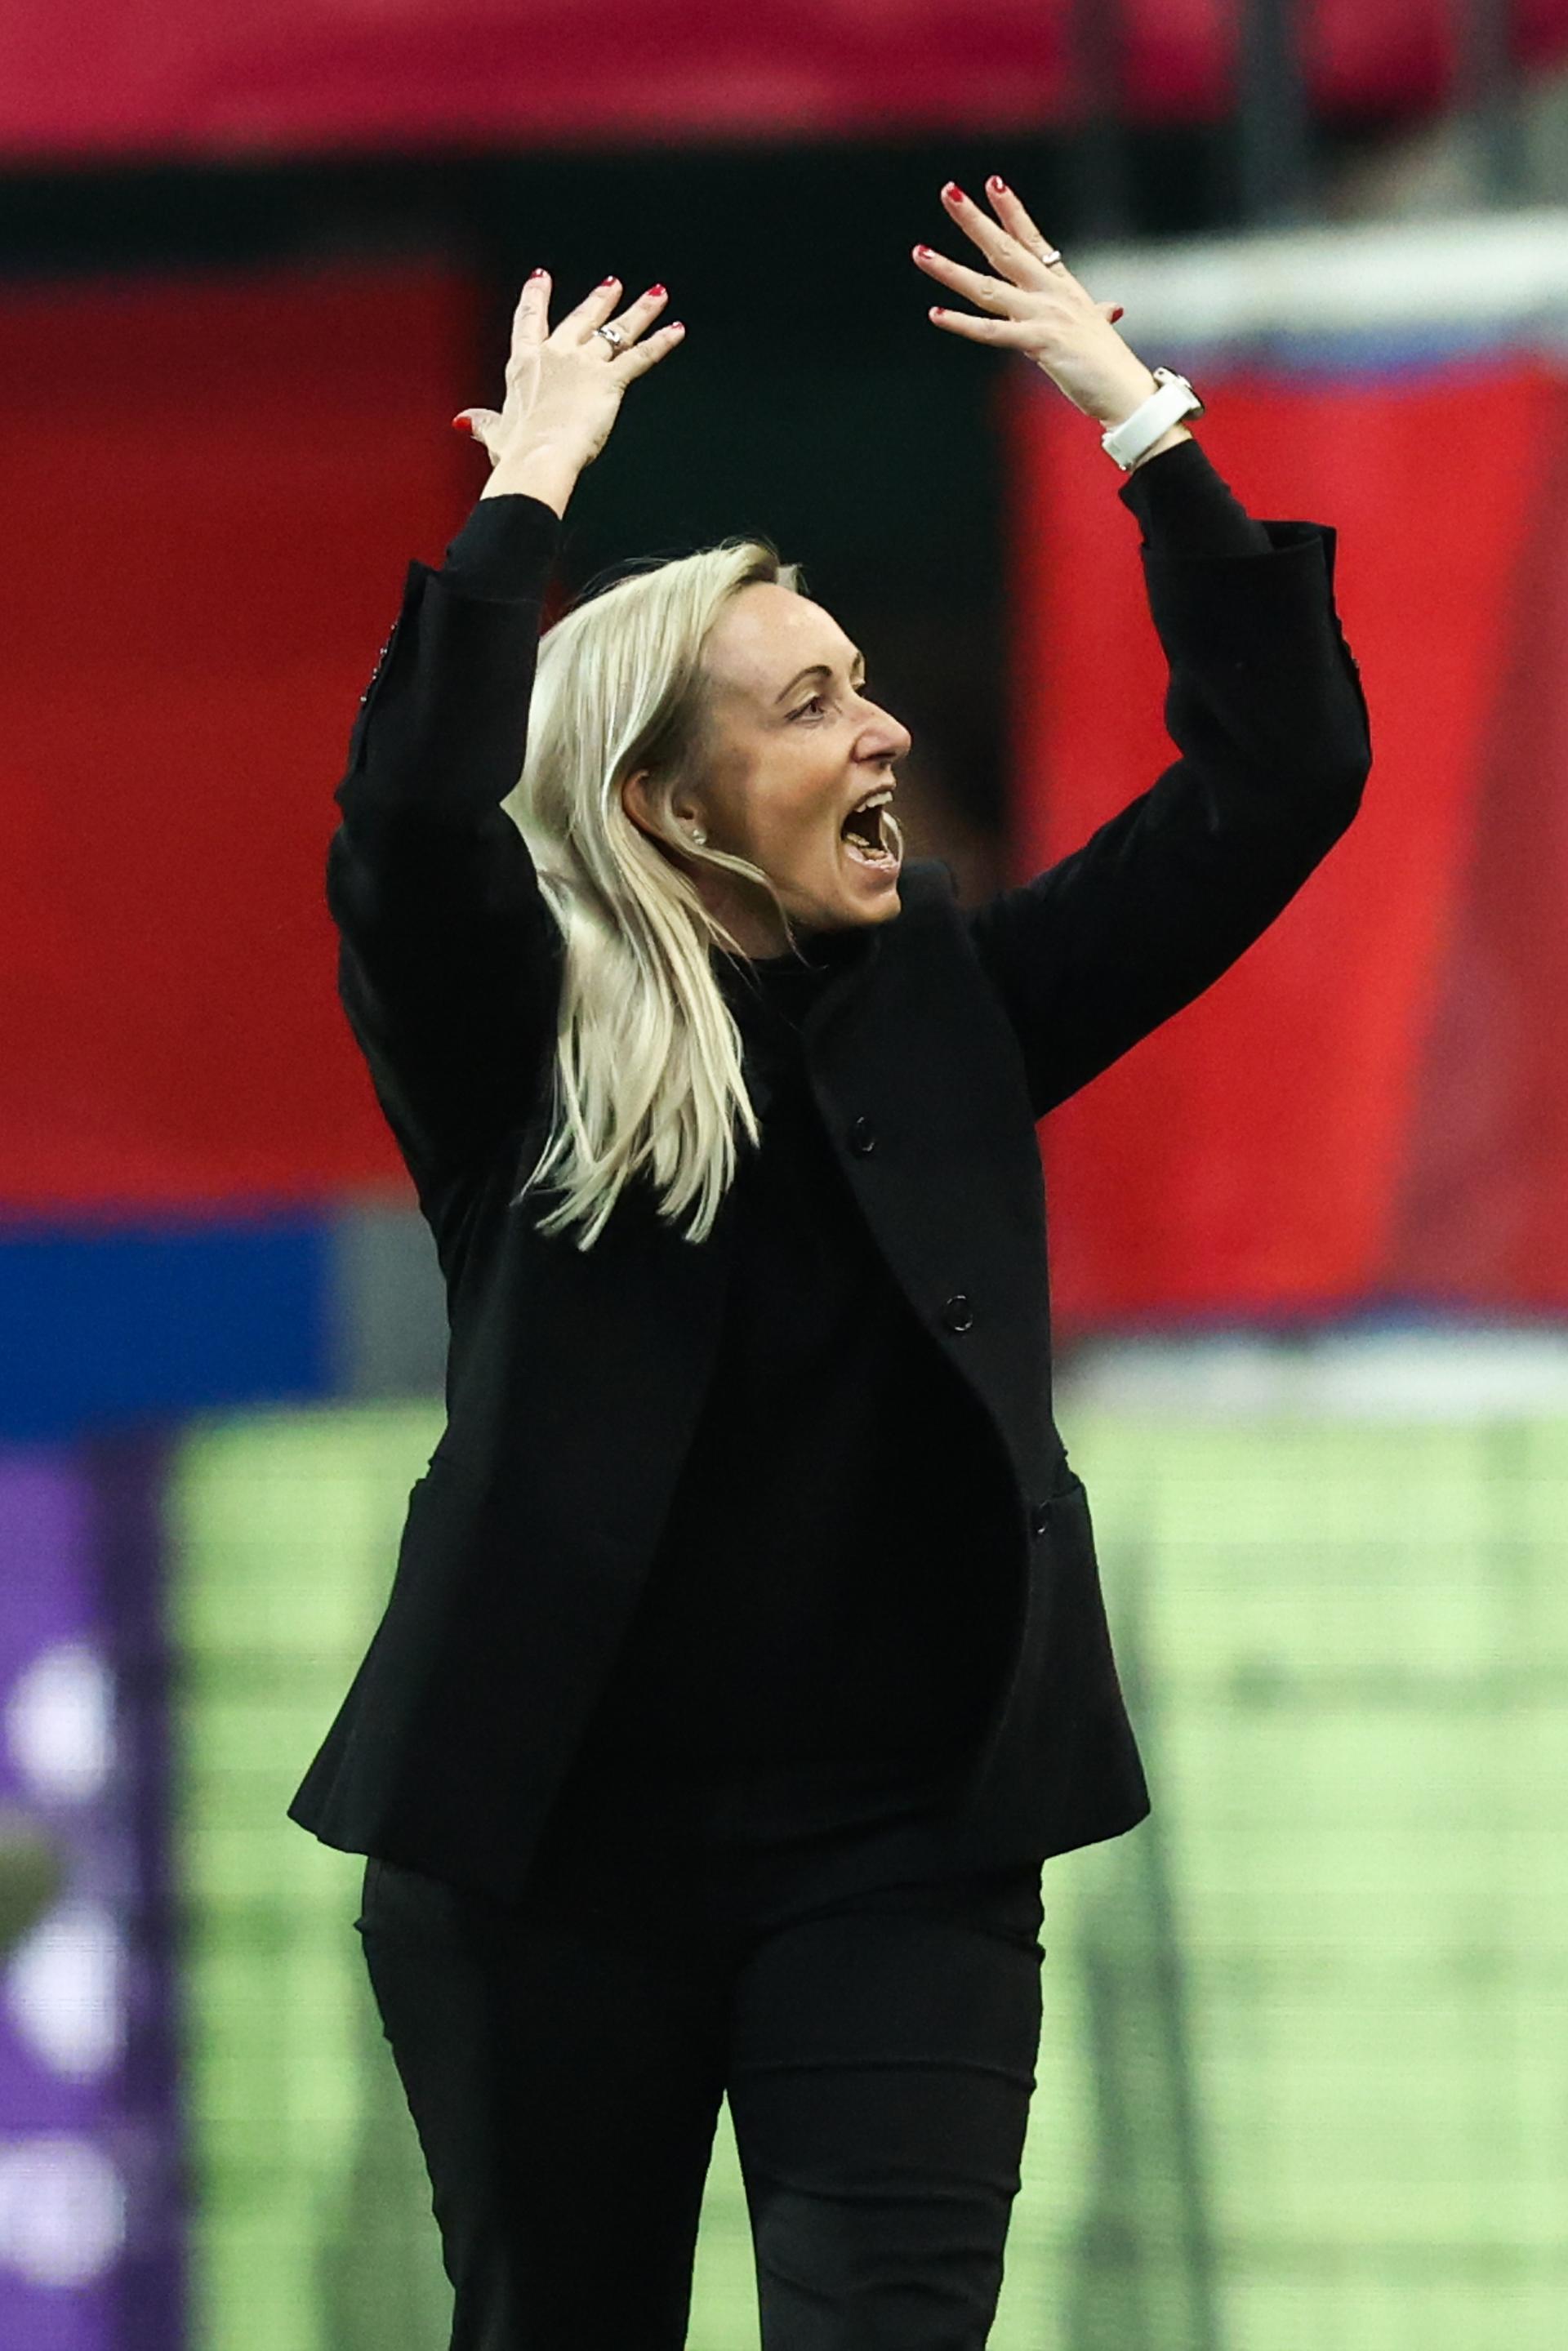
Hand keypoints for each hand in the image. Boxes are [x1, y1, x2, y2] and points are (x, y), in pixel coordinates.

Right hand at [455, 272, 685, 507]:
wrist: (537, 458)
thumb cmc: (516, 451)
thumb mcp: (495, 434)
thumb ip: (483, 423)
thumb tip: (462, 421)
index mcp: (524, 365)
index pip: (529, 323)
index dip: (534, 299)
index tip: (539, 278)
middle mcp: (555, 355)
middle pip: (581, 319)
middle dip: (599, 301)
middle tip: (612, 285)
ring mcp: (583, 364)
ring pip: (617, 332)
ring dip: (639, 312)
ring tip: (656, 295)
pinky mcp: (609, 381)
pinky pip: (640, 356)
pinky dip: (660, 343)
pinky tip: (676, 330)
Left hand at [914, 177, 1156, 428]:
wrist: (1126, 391)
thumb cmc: (1111, 365)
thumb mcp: (1099, 330)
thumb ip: (1097, 314)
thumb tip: (1111, 307)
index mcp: (1063, 287)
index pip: (1033, 240)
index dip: (1012, 212)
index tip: (993, 183)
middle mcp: (1050, 294)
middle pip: (1004, 250)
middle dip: (975, 221)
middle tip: (948, 192)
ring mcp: (1044, 315)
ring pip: (987, 287)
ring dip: (950, 270)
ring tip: (921, 253)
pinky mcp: (1039, 343)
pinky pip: (992, 332)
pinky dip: (962, 324)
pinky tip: (936, 313)